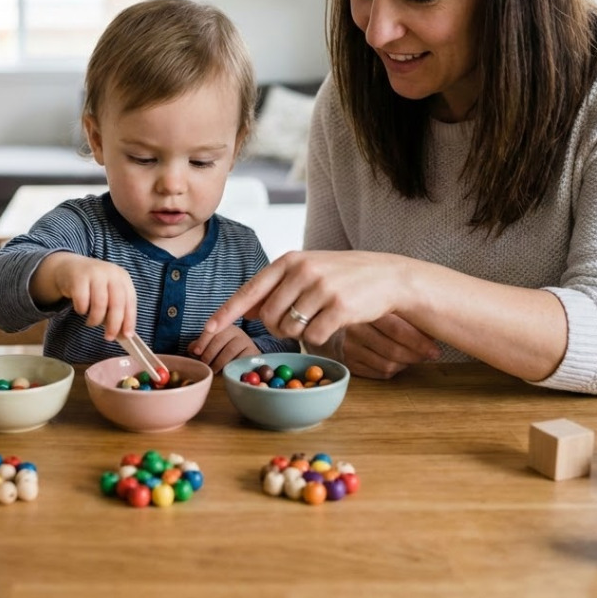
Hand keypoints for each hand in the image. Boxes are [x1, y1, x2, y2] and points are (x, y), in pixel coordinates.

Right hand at [33, 252, 136, 340]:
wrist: (69, 267)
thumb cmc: (93, 285)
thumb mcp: (108, 291)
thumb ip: (117, 309)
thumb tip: (124, 334)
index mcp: (122, 277)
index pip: (130, 300)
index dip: (129, 319)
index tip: (127, 335)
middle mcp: (111, 272)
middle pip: (116, 302)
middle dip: (114, 324)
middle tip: (108, 337)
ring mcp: (94, 273)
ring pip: (99, 304)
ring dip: (95, 319)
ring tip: (91, 322)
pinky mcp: (78, 277)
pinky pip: (82, 301)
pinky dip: (82, 310)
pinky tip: (81, 309)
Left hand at [188, 326, 258, 372]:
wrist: (248, 356)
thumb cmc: (226, 350)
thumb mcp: (213, 345)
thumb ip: (201, 346)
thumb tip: (191, 349)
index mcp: (223, 326)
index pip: (212, 330)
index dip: (202, 341)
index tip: (196, 352)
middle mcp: (235, 331)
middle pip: (220, 340)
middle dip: (209, 354)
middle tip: (205, 364)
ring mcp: (245, 341)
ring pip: (229, 350)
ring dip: (218, 362)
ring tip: (213, 369)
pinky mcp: (253, 352)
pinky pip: (240, 359)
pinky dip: (231, 366)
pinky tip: (226, 370)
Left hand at [200, 250, 408, 347]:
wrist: (388, 276)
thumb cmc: (343, 276)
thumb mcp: (306, 272)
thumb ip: (275, 289)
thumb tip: (244, 310)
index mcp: (289, 260)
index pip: (249, 290)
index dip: (226, 312)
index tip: (207, 329)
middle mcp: (302, 271)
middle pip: (268, 317)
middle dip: (276, 327)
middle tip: (297, 319)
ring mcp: (321, 289)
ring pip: (289, 329)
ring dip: (299, 332)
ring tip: (318, 316)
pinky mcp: (340, 308)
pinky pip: (313, 336)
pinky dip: (320, 336)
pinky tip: (334, 322)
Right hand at [340, 315, 439, 379]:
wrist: (330, 317)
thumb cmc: (368, 310)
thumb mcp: (384, 303)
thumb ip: (406, 312)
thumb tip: (437, 325)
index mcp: (365, 310)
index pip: (397, 331)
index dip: (420, 343)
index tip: (435, 349)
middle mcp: (354, 329)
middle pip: (393, 351)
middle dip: (417, 355)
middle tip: (429, 354)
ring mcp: (349, 347)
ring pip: (388, 364)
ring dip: (406, 363)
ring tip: (414, 356)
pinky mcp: (348, 362)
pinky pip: (379, 373)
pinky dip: (394, 370)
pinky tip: (398, 361)